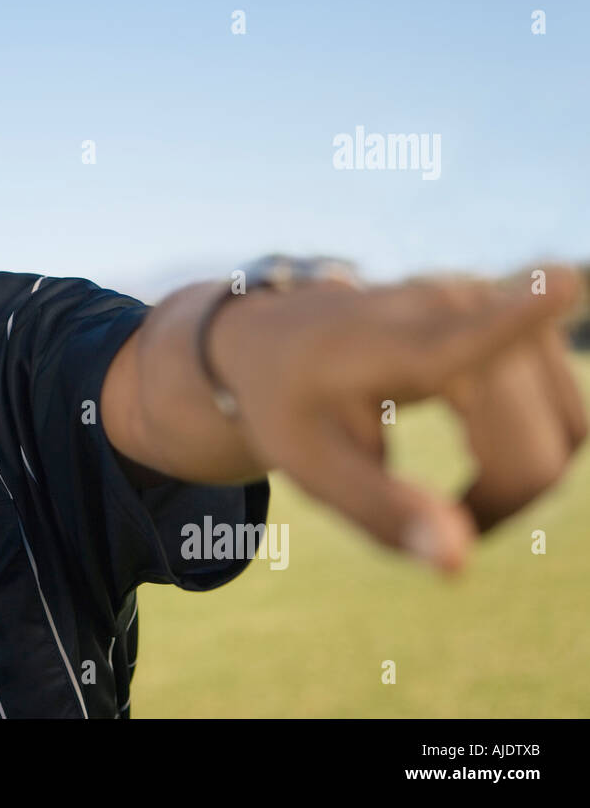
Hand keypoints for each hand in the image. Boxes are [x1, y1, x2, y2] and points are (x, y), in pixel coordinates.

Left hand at [208, 265, 586, 572]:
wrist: (280, 340)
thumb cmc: (291, 407)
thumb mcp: (312, 468)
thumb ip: (381, 511)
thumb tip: (460, 560)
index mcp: (393, 344)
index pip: (468, 338)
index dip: (522, 314)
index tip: (558, 279)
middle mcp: (457, 307)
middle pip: (534, 450)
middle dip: (496, 503)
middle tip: (429, 524)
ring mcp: (498, 308)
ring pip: (566, 434)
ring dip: (523, 480)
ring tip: (454, 496)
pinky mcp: (524, 321)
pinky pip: (567, 417)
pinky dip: (538, 453)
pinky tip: (482, 458)